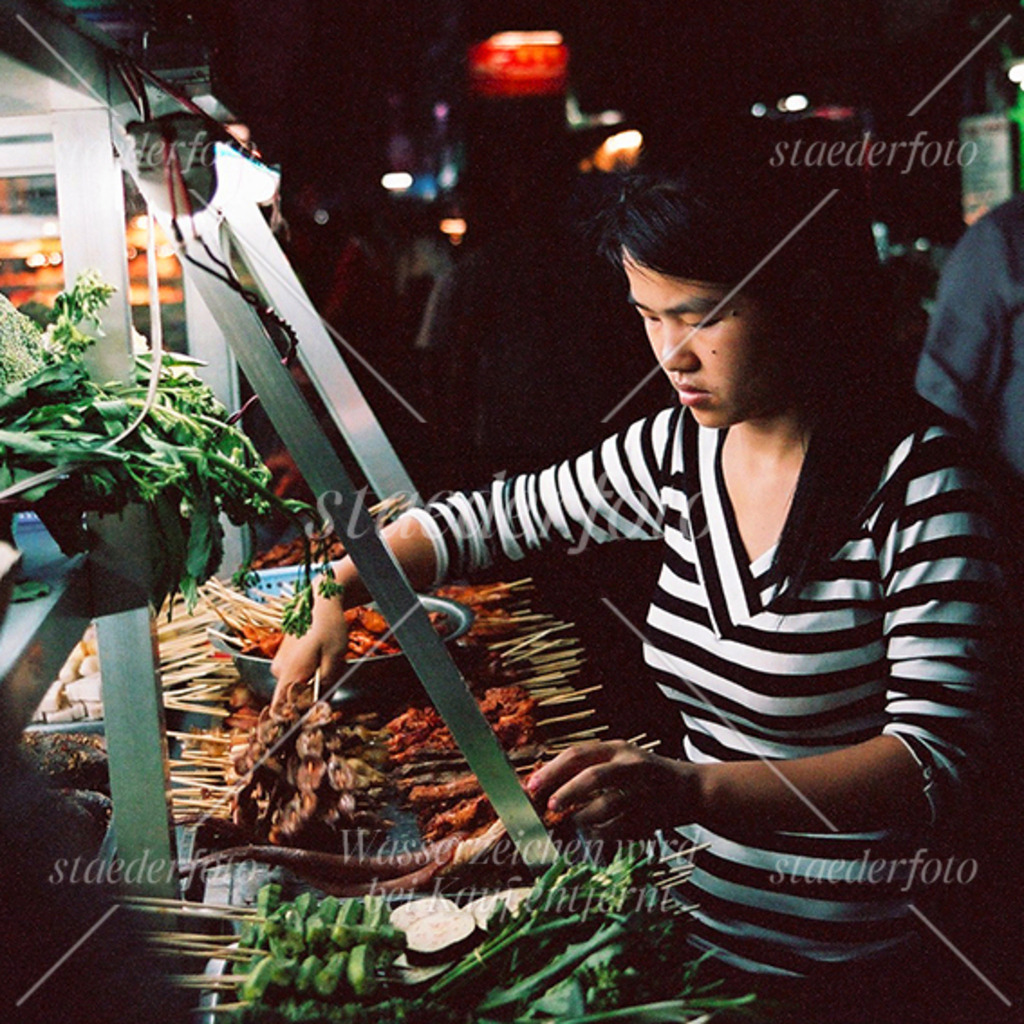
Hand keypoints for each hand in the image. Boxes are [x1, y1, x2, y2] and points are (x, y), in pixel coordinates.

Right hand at [270, 591, 347, 714]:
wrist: (319, 603)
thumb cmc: (328, 628)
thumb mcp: (335, 658)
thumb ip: (326, 684)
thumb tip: (319, 703)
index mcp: (290, 672)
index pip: (280, 708)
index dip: (291, 719)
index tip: (307, 720)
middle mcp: (279, 670)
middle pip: (291, 698)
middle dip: (310, 697)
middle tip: (329, 683)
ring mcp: (279, 662)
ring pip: (295, 685)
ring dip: (311, 683)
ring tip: (328, 665)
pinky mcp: (283, 657)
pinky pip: (294, 673)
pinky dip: (307, 672)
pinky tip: (320, 659)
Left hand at [526, 740, 700, 838]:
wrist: (692, 789)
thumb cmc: (645, 777)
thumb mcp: (620, 762)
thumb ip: (589, 770)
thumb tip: (548, 788)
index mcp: (616, 749)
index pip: (577, 755)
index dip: (552, 770)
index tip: (532, 785)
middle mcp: (630, 764)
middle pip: (593, 775)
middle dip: (567, 791)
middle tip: (550, 806)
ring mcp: (643, 789)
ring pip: (607, 804)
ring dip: (583, 817)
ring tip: (570, 824)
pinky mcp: (653, 813)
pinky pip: (621, 826)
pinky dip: (602, 833)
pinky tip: (592, 836)